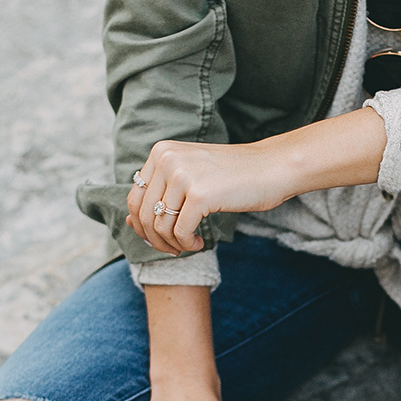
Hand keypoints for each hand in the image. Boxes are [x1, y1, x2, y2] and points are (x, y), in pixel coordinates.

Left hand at [127, 106, 387, 255]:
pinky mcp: (199, 194)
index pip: (134, 199)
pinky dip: (188, 245)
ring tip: (191, 245)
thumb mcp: (191, 175)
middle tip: (175, 249)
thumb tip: (128, 221)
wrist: (272, 168)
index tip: (163, 238)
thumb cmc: (234, 176)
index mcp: (160, 152)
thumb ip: (161, 193)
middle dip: (156, 240)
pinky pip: (180, 232)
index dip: (143, 226)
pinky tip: (201, 242)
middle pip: (142, 215)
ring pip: (160, 226)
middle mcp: (167, 159)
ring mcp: (182, 175)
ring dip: (174, 244)